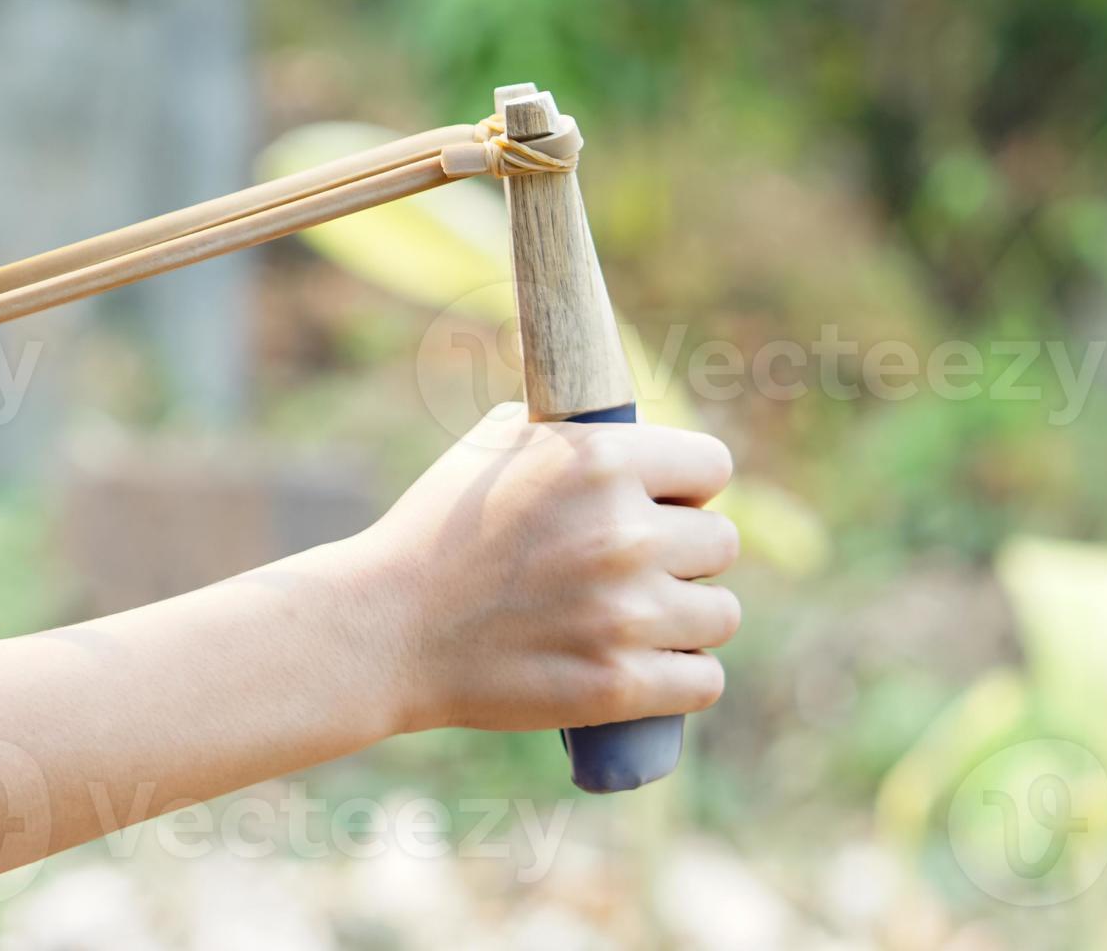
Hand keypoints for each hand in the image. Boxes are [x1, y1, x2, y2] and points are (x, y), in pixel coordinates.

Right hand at [352, 404, 739, 735]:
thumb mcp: (499, 442)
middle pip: (722, 542)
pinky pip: (704, 681)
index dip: (689, 487)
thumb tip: (630, 422)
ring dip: (691, 618)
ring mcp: (626, 613)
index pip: (713, 466)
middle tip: (643, 569)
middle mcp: (626, 532)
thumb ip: (576, 432)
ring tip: (649, 619)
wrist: (384, 629)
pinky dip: (684, 678)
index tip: (666, 505)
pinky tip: (657, 668)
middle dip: (687, 554)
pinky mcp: (618, 685)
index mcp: (603, 459)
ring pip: (721, 613)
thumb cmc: (438, 530)